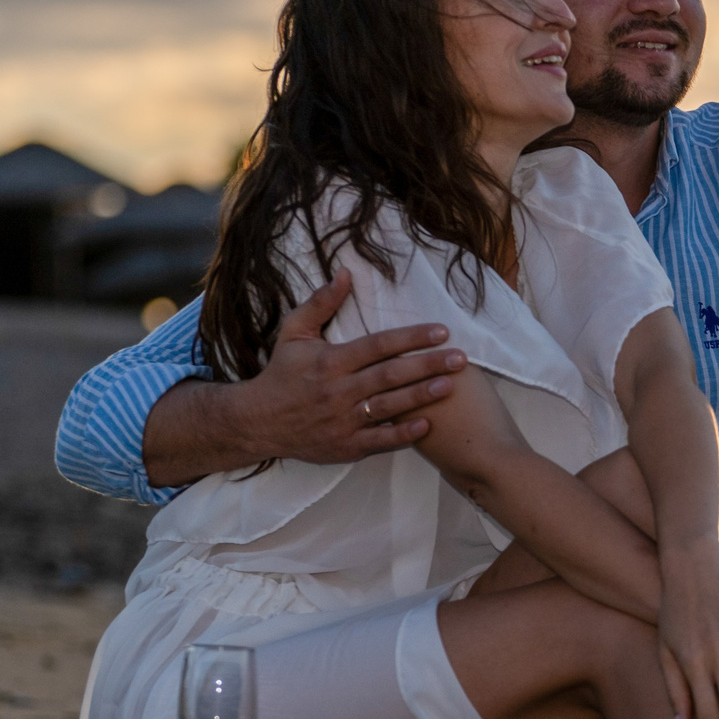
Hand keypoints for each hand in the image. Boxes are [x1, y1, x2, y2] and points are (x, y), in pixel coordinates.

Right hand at [239, 268, 468, 464]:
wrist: (258, 422)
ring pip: (390, 407)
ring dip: (422, 396)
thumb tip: (345, 273)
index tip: (441, 331)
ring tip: (451, 385)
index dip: (411, 337)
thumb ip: (320, 304)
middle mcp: (339, 390)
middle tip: (461, 358)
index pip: (378, 345)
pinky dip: (403, 434)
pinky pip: (380, 441)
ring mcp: (343, 420)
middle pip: (391, 375)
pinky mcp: (345, 446)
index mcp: (330, 361)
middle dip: (428, 365)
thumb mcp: (293, 333)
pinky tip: (427, 425)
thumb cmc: (281, 374)